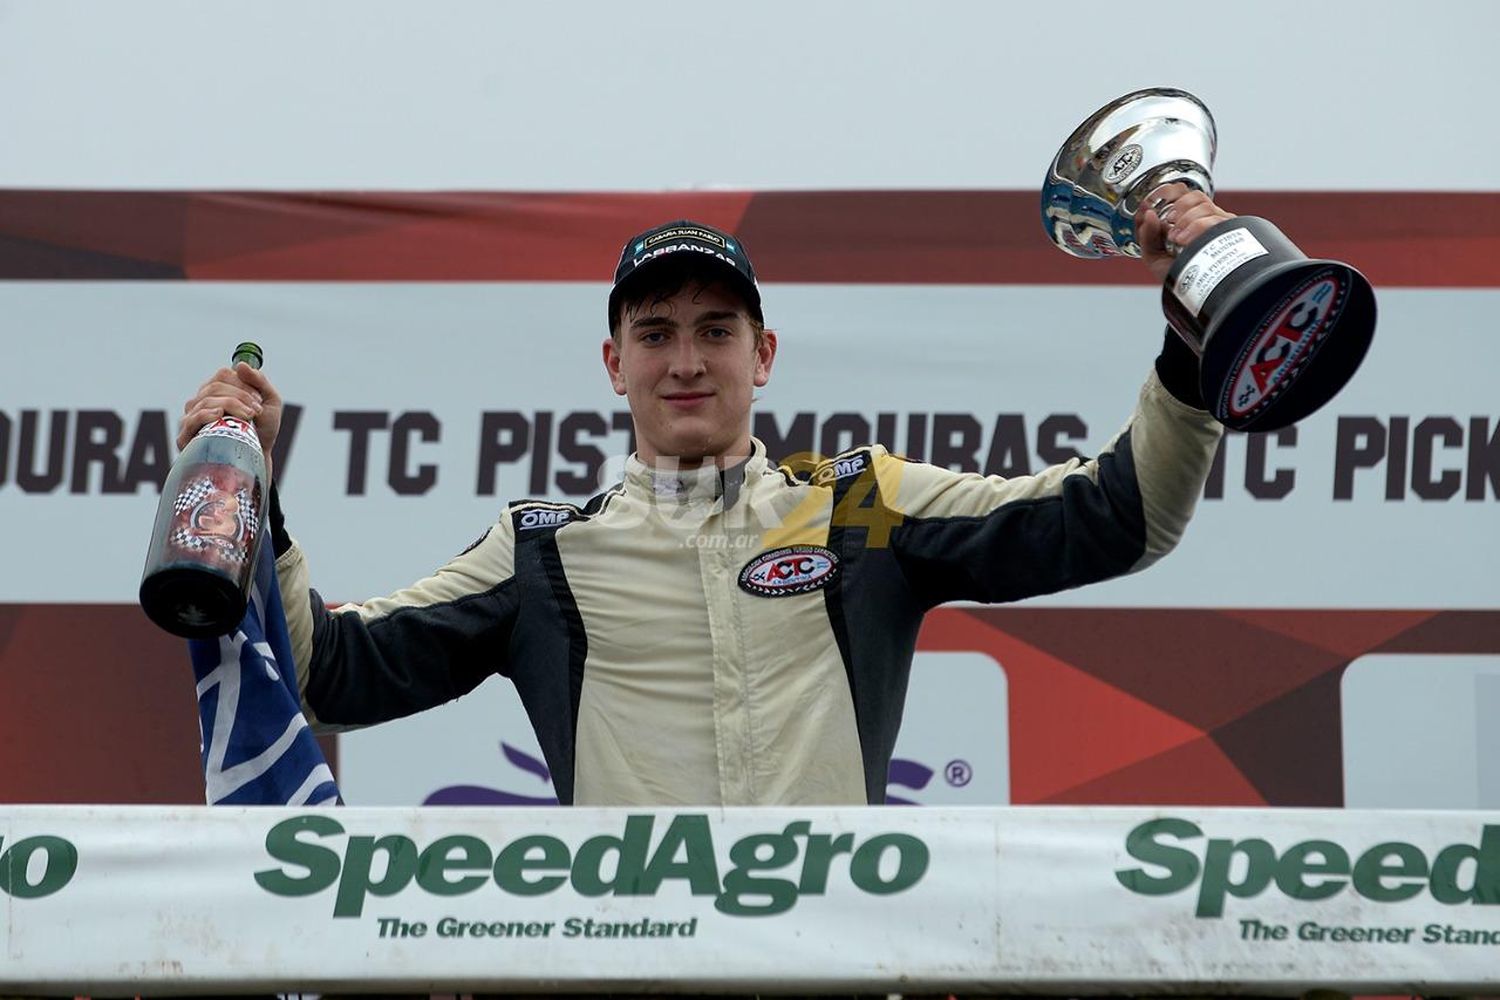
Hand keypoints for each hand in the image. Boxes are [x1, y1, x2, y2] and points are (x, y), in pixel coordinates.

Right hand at [178, 362, 283, 477]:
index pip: (223, 375)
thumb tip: (240, 365)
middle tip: (257, 410)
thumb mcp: (270, 402)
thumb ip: (259, 381)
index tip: (259, 399)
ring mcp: (192, 417)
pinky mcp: (186, 436)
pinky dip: (206, 414)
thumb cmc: (262, 428)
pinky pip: (192, 419)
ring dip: (231, 406)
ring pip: (207, 400)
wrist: (258, 456)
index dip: (242, 383)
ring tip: (249, 417)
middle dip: (240, 397)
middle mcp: (201, 401)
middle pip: (215, 387)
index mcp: (217, 390)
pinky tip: (218, 414)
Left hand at [1135, 182, 1236, 282]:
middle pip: (1196, 196)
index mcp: (1186, 220)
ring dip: (1186, 220)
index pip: (1183, 193)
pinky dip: (1197, 228)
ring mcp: (1219, 226)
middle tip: (1169, 224)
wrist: (1192, 294)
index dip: (1170, 192)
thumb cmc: (1177, 275)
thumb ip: (1146, 235)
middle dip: (1178, 207)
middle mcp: (1205, 219)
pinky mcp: (1230, 235)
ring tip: (1177, 239)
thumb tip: (1147, 214)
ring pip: (1205, 207)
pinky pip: (1216, 221)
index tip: (1156, 202)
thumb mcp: (1153, 256)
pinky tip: (1187, 241)